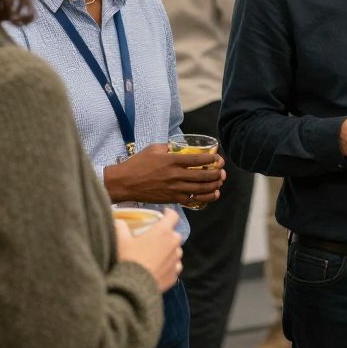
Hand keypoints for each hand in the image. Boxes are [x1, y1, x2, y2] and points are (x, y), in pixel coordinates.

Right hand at [104, 143, 225, 205]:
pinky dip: (204, 198)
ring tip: (220, 182)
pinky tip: (211, 195)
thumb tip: (180, 147)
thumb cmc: (137, 164)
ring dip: (213, 186)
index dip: (211, 159)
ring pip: (200, 189)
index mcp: (171, 160)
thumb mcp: (153, 149)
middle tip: (222, 171)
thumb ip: (168, 147)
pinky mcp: (171, 199)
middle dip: (216, 173)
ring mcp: (173, 188)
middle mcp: (175, 175)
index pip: (198, 159)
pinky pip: (192, 200)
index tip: (218, 158)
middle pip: (202, 175)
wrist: (124, 183)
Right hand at [115, 208, 182, 290]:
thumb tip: (119, 220)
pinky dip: (168, 265)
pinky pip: (174, 267)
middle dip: (166, 235)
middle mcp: (173, 244)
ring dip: (168, 250)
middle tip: (153, 239)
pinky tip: (157, 268)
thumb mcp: (120, 240)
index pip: (173, 216)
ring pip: (176, 251)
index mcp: (163, 232)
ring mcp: (176, 261)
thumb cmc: (128, 260)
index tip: (163, 214)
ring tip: (154, 255)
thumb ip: (120, 226)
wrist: (133, 289)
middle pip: (174, 235)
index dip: (168, 213)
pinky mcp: (174, 275)